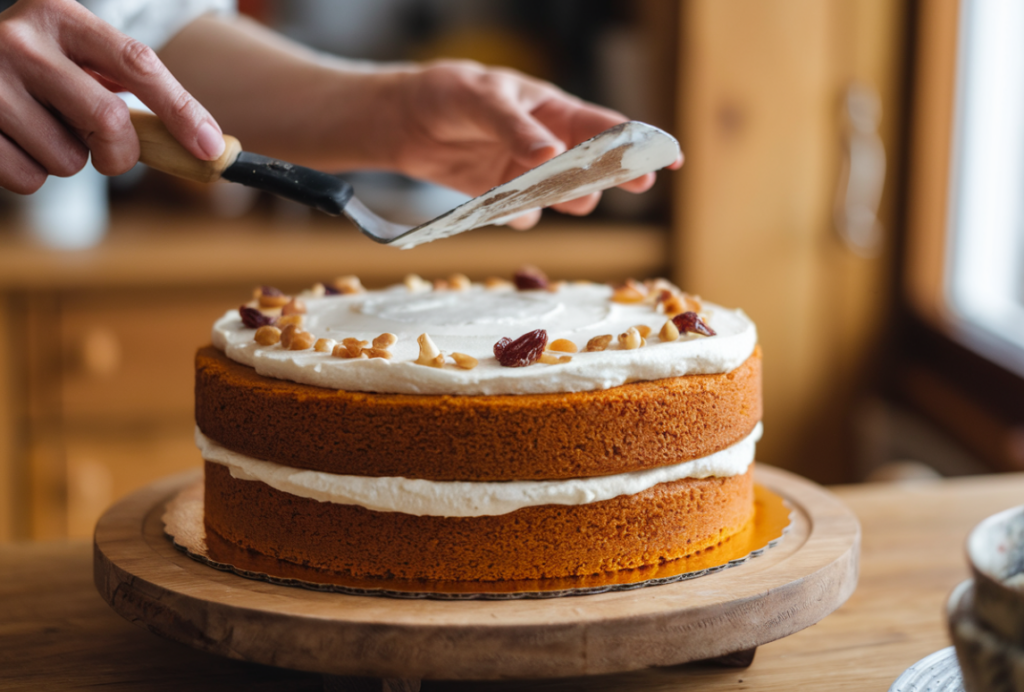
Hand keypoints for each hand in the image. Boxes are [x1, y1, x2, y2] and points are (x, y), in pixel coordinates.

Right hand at [0, 0, 223, 193]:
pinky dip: (33, 173)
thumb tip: (203, 144)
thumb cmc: (36, 68)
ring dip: (70, 160)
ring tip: (42, 129)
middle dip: (122, 151)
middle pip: (109, 118)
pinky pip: (29, 178)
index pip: (139, 64)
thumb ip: (126, 85)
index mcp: (60, 14)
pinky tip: (17, 141)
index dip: (181, 110)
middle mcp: (21, 41)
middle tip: (112, 152)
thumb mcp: (75, 56)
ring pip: (67, 159)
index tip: (211, 147)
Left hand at [387, 60, 683, 228]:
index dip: (642, 142)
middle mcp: (549, 145)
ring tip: (547, 194)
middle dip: (613, 179)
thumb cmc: (448, 94)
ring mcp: (527, 173)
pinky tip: (503, 207)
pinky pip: (524, 216)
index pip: (608, 127)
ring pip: (564, 197)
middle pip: (595, 169)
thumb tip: (551, 156)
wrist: (404, 121)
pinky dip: (519, 217)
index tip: (672, 158)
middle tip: (629, 186)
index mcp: (554, 111)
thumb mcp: (481, 100)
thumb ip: (516, 128)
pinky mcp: (502, 196)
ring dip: (563, 201)